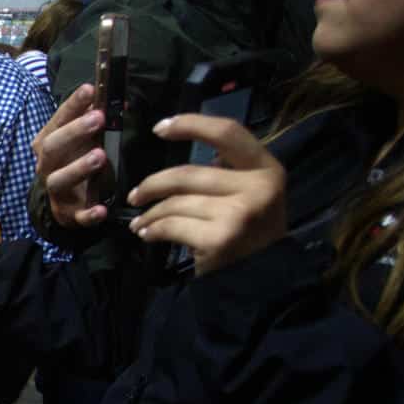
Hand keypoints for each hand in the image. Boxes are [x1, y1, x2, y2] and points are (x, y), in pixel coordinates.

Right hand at [32, 84, 112, 227]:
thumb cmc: (74, 160)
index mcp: (47, 142)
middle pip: (53, 147)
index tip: (90, 89)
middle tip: (98, 118)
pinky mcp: (69, 214)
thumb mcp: (81, 139)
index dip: (72, 105)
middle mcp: (47, 165)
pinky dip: (88, 214)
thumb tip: (116, 97)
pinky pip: (77, 216)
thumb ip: (93, 119)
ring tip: (100, 156)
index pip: (57, 120)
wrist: (64, 201)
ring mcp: (57, 191)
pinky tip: (101, 209)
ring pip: (59, 180)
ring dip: (78, 168)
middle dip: (74, 132)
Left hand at [127, 115, 285, 273]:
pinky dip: (154, 229)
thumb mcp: (252, 193)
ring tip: (140, 221)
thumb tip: (184, 145)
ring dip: (150, 212)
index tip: (159, 129)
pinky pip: (172, 226)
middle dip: (154, 184)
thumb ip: (229, 170)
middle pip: (190, 173)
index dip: (191, 124)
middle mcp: (258, 188)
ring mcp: (239, 214)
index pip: (227, 132)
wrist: (262, 279)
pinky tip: (148, 234)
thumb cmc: (250, 232)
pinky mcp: (220, 239)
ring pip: (177, 202)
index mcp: (267, 169)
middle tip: (135, 194)